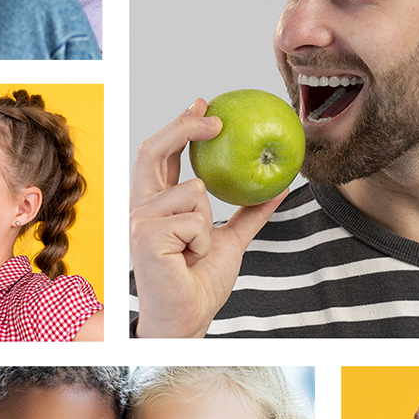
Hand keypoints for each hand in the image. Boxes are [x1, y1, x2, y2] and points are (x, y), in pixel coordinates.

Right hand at [130, 99, 290, 337]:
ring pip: (194, 192)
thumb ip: (250, 213)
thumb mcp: (232, 240)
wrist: (189, 316)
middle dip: (185, 126)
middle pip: (156, 149)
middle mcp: (141, 208)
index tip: (204, 103)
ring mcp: (138, 220)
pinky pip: (195, 218)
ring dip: (208, 223)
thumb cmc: (200, 283)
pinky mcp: (145, 235)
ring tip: (195, 251)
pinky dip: (203, 241)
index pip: (163, 155)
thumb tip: (280, 187)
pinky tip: (189, 260)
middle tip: (219, 119)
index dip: (180, 125)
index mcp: (157, 205)